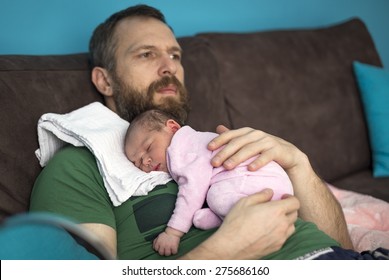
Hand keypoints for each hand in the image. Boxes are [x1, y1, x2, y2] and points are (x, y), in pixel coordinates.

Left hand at [153, 228, 181, 255]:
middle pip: (161, 253)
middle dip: (163, 252)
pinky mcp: (174, 246)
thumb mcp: (159, 236)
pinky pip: (174, 252)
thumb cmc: (166, 234)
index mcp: (158, 242)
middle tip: (165, 250)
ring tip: (170, 250)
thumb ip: (155, 241)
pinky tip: (174, 249)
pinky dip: (174, 251)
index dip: (158, 249)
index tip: (161, 248)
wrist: (173, 231)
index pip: (156, 249)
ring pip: (167, 254)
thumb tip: (154, 247)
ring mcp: (168, 246)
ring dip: (168, 252)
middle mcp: (163, 245)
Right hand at [180, 189, 299, 258]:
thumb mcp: (245, 202)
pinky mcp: (276, 247)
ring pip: (292, 227)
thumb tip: (270, 192)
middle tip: (277, 207)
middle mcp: (282, 224)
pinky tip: (270, 230)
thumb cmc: (236, 223)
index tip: (282, 197)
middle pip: (295, 214)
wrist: (231, 246)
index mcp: (276, 211)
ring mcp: (281, 237)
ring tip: (275, 219)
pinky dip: (281, 232)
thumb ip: (261, 195)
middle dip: (288, 208)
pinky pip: (285, 237)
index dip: (290, 198)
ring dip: (286, 221)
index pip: (295, 202)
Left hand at [208, 126, 307, 175]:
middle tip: (214, 163)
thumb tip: (218, 127)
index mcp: (248, 133)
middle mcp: (258, 134)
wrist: (291, 159)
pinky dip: (259, 161)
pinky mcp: (280, 150)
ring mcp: (269, 141)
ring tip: (227, 167)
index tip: (208, 148)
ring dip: (238, 158)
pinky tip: (251, 169)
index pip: (231, 134)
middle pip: (238, 142)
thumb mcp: (249, 145)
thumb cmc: (266, 152)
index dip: (219, 140)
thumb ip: (235, 138)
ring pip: (250, 148)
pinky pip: (268, 155)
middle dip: (224, 152)